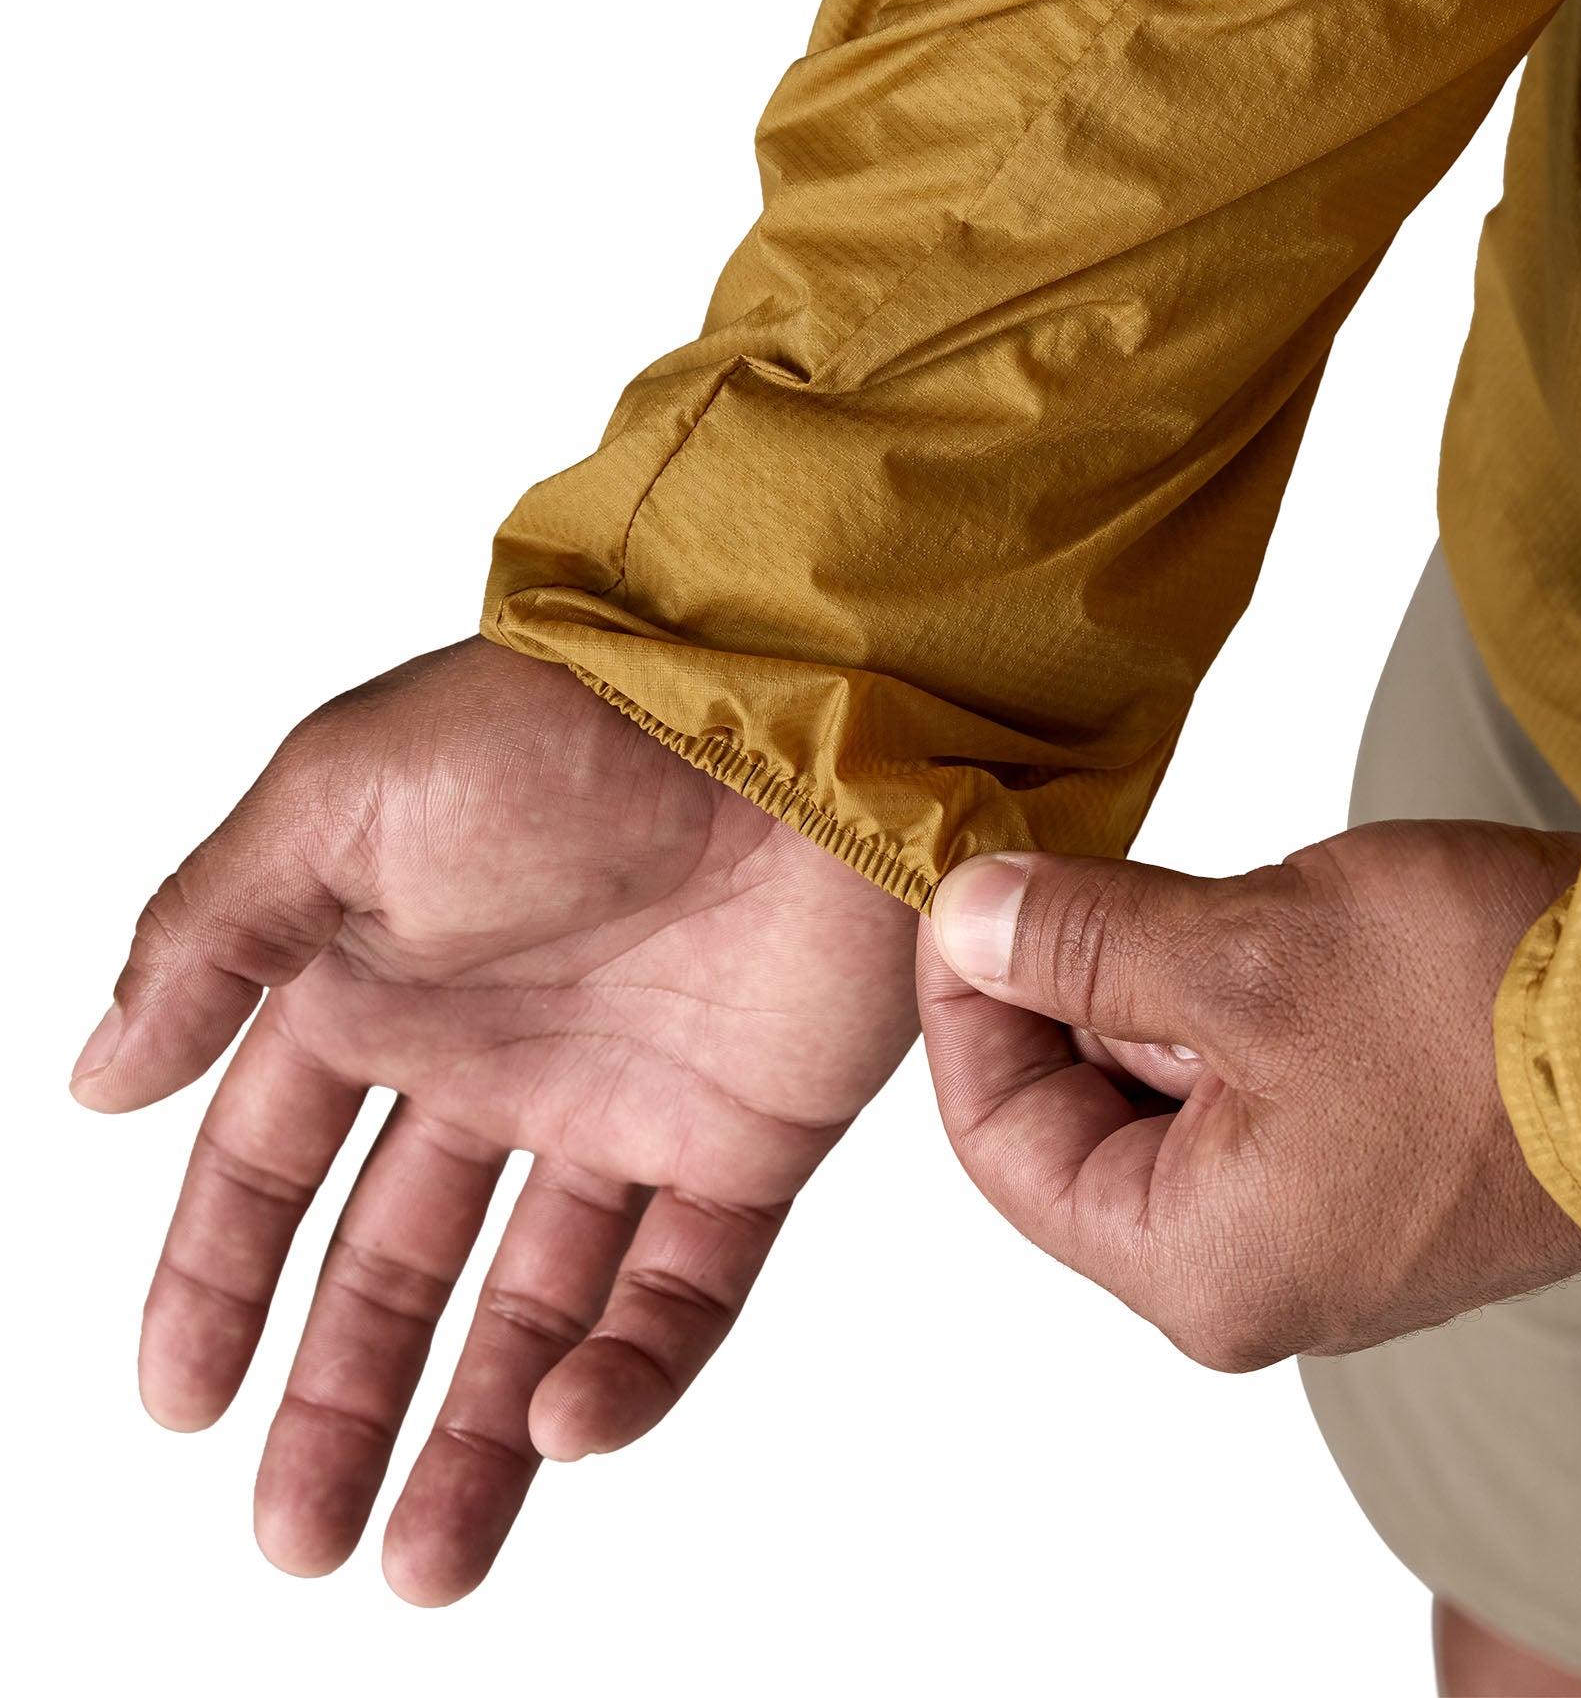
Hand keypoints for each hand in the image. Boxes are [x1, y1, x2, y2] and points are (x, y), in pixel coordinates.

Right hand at [71, 638, 917, 1603]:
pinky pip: (683, 1287)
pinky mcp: (748, 1138)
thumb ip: (212, 941)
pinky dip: (629, 1371)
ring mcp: (626, 1108)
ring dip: (473, 1435)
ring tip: (419, 1566)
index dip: (218, 1278)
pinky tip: (563, 1428)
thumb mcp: (337, 801)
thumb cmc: (560, 729)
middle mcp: (498, 1060)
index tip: (178, 1397)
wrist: (786, 714)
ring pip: (536, 1307)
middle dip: (339, 1399)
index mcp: (384, 982)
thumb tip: (95, 1080)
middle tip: (293, 1539)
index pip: (275, 1161)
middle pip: (398, 1264)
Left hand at [917, 820, 1580, 1371]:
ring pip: (1157, 1090)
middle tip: (1061, 871)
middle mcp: (1243, 1274)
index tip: (959, 900)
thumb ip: (1082, 943)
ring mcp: (1307, 1224)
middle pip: (1074, 1118)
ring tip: (1198, 902)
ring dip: (1145, 983)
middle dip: (1059, 986)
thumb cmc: (1494, 1006)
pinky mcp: (1359, 1168)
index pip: (1000, 1142)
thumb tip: (963, 919)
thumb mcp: (1248, 954)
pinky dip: (1215, 1000)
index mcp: (1196, 1265)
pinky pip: (1237, 1083)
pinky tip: (1252, 931)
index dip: (963, 1009)